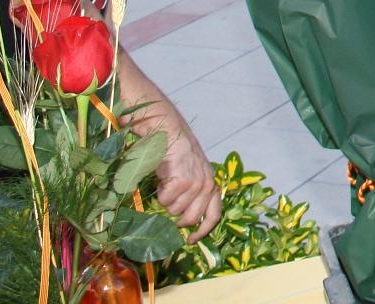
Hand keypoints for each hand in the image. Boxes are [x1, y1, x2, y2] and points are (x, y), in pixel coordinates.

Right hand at [139, 103, 220, 241]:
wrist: (170, 133)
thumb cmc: (177, 156)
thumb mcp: (192, 175)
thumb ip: (192, 195)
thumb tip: (181, 222)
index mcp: (212, 185)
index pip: (214, 216)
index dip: (203, 232)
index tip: (190, 241)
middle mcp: (208, 186)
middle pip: (191, 219)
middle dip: (176, 217)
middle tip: (169, 203)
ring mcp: (197, 184)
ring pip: (175, 210)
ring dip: (166, 200)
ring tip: (167, 182)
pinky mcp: (184, 182)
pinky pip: (166, 200)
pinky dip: (160, 192)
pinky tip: (163, 178)